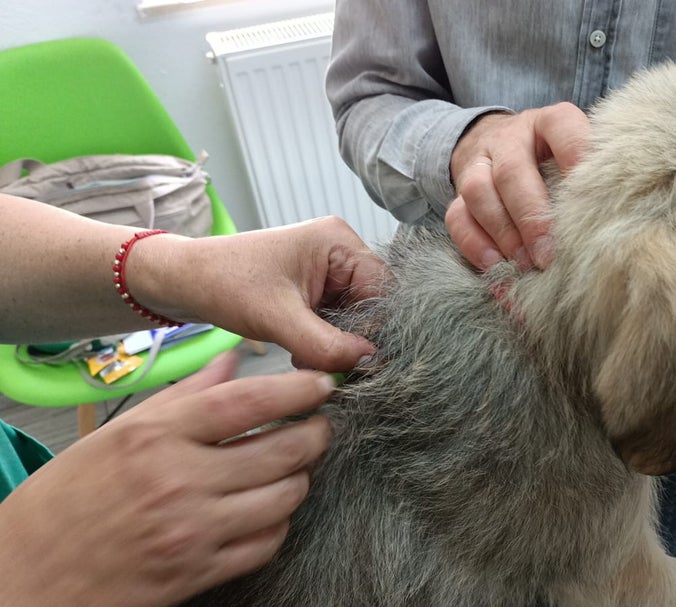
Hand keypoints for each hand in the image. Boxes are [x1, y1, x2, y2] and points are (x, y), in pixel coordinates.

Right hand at [0, 352, 332, 606]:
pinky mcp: (199, 572)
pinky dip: (278, 523)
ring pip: (285, 497)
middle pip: (281, 449)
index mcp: (156, 437)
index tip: (323, 384)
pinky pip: (267, 543)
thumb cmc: (68, 500)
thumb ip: (183, 395)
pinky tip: (267, 509)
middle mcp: (179, 481)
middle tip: (319, 425)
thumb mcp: (117, 433)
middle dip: (315, 434)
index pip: (248, 402)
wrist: (28, 575)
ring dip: (299, 478)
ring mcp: (193, 530)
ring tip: (292, 466)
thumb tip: (232, 360)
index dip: (298, 390)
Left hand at [133, 217, 387, 371]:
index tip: (361, 363)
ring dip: (337, 344)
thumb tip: (370, 362)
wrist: (182, 282)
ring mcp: (329, 271)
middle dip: (354, 339)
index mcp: (338, 241)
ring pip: (355, 318)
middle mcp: (340, 252)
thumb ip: (326, 343)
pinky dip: (325, 343)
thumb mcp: (277, 318)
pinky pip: (337, 322)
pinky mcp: (316, 289)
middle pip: (373, 305)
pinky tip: (303, 354)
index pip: (384, 290)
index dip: (378, 328)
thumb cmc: (224, 284)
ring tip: (308, 359)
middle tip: (332, 367)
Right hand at [447, 102, 588, 270]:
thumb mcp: (580, 156)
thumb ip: (594, 180)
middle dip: (531, 219)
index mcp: (551, 122)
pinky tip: (497, 267)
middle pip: (513, 172)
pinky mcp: (459, 190)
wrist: (502, 144)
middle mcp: (512, 138)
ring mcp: (480, 162)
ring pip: (478, 192)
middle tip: (549, 256)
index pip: (563, 130)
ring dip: (504, 234)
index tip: (590, 202)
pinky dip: (476, 245)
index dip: (575, 161)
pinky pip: (457, 217)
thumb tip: (618, 223)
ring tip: (525, 266)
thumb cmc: (557, 160)